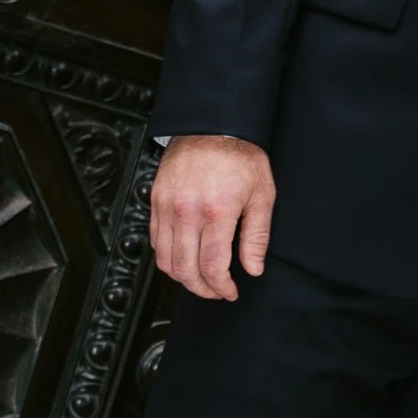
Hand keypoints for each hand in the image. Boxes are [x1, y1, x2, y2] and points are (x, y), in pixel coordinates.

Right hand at [152, 134, 275, 301]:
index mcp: (216, 212)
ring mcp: (166, 206)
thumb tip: (253, 269)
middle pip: (185, 269)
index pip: (212, 267)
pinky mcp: (155, 200)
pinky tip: (185, 256)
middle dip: (202, 289)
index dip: (221, 288)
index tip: (230, 292)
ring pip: (165, 259)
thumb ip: (256, 236)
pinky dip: (167, 256)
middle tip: (216, 291)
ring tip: (200, 278)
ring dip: (183, 276)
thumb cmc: (240, 156)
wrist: (211, 125)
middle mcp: (186, 212)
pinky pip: (155, 240)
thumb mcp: (262, 194)